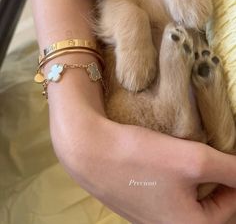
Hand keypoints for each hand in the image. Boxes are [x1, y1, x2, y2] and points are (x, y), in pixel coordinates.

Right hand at [53, 114, 235, 223]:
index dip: (233, 180)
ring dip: (194, 179)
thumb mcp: (193, 159)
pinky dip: (174, 179)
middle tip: (210, 154)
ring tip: (189, 155)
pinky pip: (166, 195)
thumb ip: (229, 168)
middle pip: (207, 207)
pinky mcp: (135, 202)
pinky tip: (165, 160)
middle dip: (214, 181)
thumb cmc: (141, 157)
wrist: (89, 150)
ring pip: (186, 200)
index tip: (228, 155)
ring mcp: (148, 218)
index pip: (229, 208)